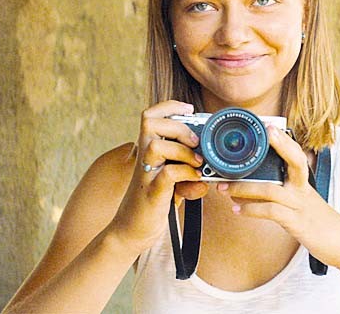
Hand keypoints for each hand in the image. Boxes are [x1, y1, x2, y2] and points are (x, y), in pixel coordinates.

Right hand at [105, 101, 207, 251]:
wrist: (131, 232)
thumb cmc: (154, 203)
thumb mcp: (174, 184)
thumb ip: (188, 175)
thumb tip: (207, 176)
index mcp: (148, 150)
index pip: (150, 116)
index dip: (169, 106)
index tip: (189, 110)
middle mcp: (143, 158)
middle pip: (150, 122)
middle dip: (179, 127)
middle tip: (196, 142)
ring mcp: (145, 174)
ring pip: (157, 146)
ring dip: (183, 151)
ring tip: (198, 163)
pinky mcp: (151, 193)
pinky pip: (168, 174)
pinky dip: (186, 174)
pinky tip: (195, 182)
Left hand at [216, 126, 339, 267]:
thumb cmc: (321, 224)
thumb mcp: (305, 203)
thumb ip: (287, 193)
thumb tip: (259, 187)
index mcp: (304, 184)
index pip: (297, 156)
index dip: (285, 141)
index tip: (269, 127)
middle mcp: (304, 190)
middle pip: (295, 161)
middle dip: (279, 146)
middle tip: (260, 136)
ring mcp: (301, 205)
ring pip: (271, 189)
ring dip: (243, 187)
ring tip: (224, 188)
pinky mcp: (297, 223)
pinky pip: (272, 212)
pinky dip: (251, 210)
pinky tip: (237, 211)